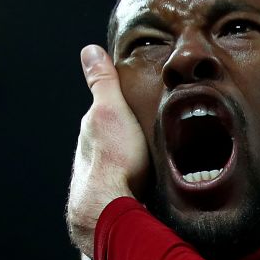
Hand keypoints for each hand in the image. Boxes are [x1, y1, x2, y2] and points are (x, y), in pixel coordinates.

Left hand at [67, 45, 149, 256]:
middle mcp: (94, 156)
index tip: (142, 104)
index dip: (124, 107)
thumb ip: (103, 83)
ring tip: (169, 155)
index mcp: (93, 132)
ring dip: (141, 160)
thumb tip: (90, 50)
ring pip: (126, 163)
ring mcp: (106, 179)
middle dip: (133, 136)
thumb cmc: (114, 158)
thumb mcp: (110, 110)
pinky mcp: (121, 199)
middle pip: (117, 139)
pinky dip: (146, 179)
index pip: (108, 113)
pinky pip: (136, 183)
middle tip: (160, 129)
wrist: (111, 208)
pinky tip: (163, 181)